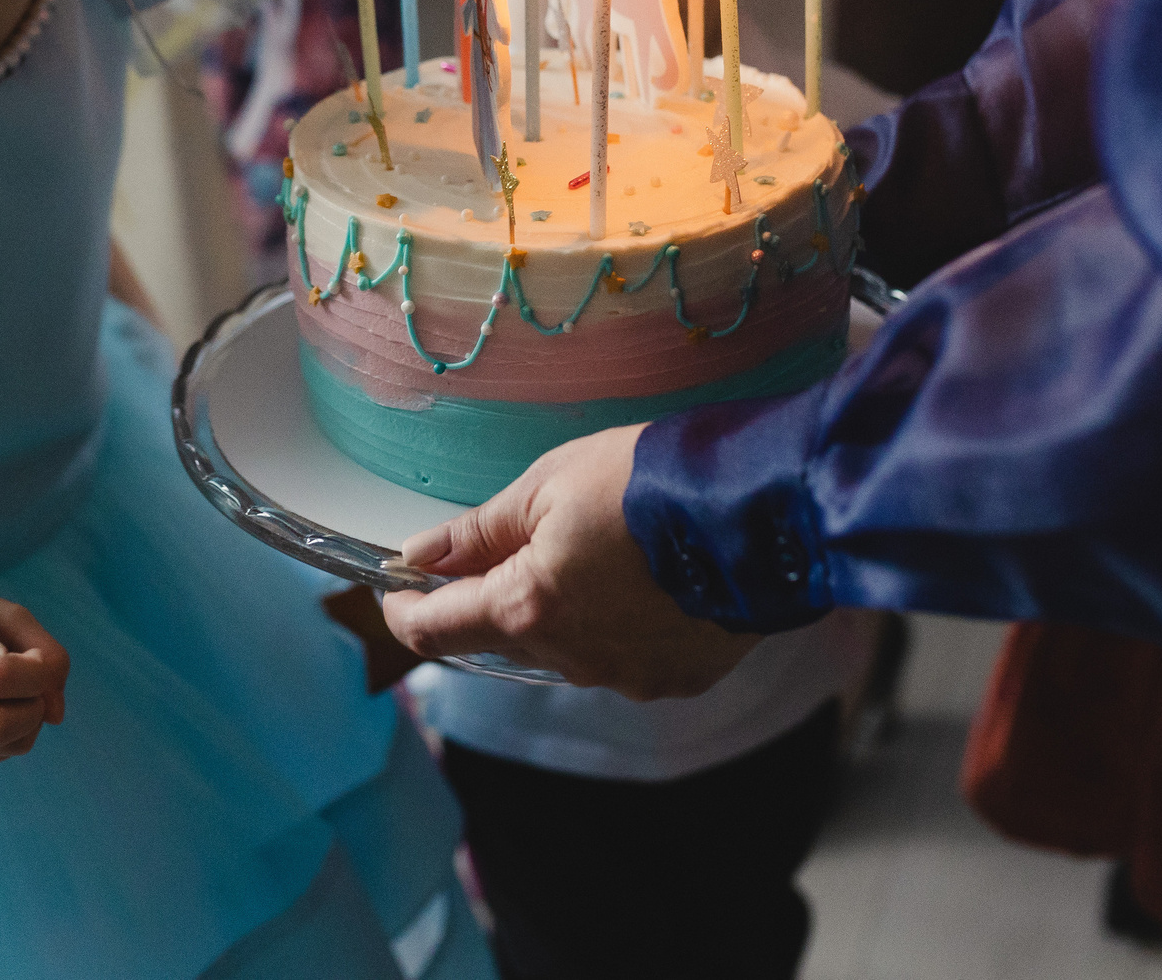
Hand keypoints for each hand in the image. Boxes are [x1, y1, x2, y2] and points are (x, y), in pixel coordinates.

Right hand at [0, 588, 69, 767]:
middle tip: (27, 684)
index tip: (32, 658)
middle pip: (2, 726)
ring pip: (10, 746)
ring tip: (3, 692)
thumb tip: (57, 715)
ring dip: (27, 721)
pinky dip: (7, 733)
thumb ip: (46, 653)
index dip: (35, 673)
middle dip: (35, 708)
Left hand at [381, 425, 759, 699]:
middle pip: (503, 636)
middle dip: (494, 595)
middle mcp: (573, 660)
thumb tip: (419, 556)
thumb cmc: (654, 482)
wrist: (766, 509)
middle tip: (511, 541)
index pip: (437, 629)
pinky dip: (617, 623)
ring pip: (565, 649)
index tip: (395, 590)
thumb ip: (479, 531)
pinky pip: (622, 656)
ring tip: (600, 548)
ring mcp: (629, 677)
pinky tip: (645, 579)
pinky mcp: (677, 678)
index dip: (405, 610)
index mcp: (528, 608)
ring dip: (560, 609)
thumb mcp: (549, 484)